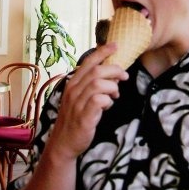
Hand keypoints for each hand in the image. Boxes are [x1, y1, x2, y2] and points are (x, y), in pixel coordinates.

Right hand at [48, 42, 128, 159]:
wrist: (64, 143)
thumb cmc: (75, 119)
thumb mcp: (80, 98)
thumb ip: (92, 85)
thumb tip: (112, 74)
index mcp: (73, 83)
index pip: (88, 61)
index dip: (102, 51)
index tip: (116, 45)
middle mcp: (73, 91)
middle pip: (97, 71)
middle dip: (115, 70)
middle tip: (124, 77)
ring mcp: (77, 103)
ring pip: (99, 84)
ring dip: (112, 87)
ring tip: (115, 96)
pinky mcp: (84, 116)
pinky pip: (99, 100)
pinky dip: (108, 101)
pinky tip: (108, 106)